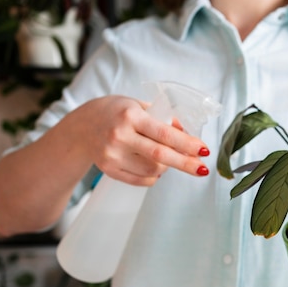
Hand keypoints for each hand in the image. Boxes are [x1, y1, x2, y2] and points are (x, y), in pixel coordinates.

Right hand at [73, 95, 210, 185]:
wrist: (83, 126)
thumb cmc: (117, 113)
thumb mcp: (139, 106)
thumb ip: (164, 119)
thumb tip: (189, 135)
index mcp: (130, 116)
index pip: (164, 134)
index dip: (187, 144)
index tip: (204, 150)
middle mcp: (119, 136)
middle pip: (160, 156)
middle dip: (186, 164)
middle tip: (203, 169)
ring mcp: (112, 155)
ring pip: (152, 170)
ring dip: (168, 167)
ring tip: (167, 158)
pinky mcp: (109, 170)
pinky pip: (141, 180)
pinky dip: (154, 176)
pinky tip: (155, 167)